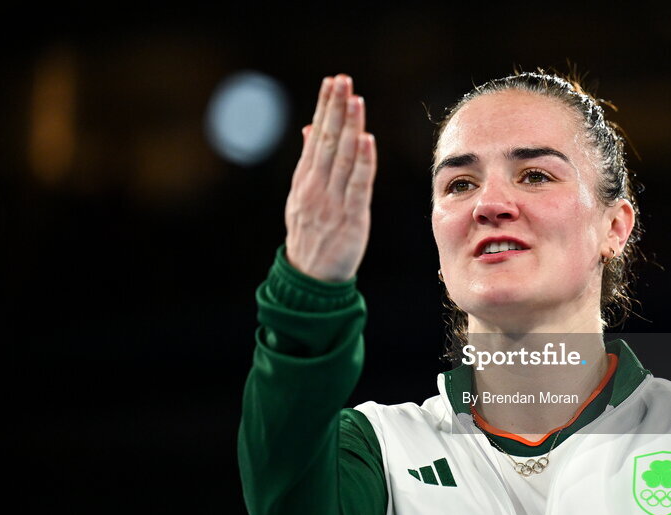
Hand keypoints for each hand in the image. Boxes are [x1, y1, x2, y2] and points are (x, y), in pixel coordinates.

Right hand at [284, 74, 375, 281]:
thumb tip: (311, 128)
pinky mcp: (350, 217)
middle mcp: (315, 186)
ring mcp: (331, 201)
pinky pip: (358, 184)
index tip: (332, 82)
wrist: (310, 277)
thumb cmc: (312, 234)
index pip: (316, 135)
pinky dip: (363, 161)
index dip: (325, 108)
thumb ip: (310, 163)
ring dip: (350, 126)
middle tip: (342, 80)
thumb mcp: (303, 197)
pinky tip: (367, 138)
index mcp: (304, 180)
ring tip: (355, 99)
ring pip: (342, 157)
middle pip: (327, 140)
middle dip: (335, 108)